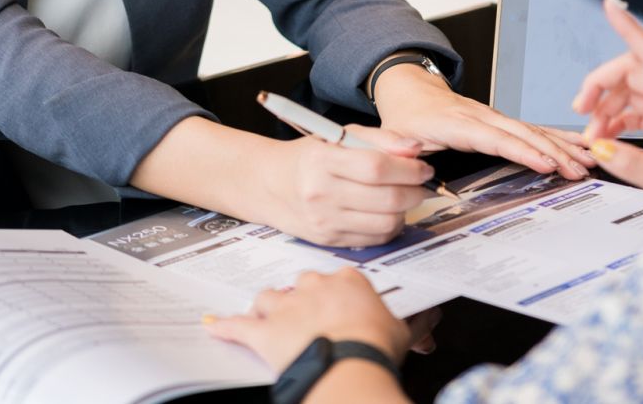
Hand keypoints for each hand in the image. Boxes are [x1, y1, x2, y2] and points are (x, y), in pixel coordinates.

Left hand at [207, 268, 410, 372]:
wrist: (350, 364)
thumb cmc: (375, 347)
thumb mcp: (403, 331)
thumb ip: (411, 323)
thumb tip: (429, 324)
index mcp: (348, 281)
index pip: (337, 277)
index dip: (333, 292)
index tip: (335, 300)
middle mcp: (314, 287)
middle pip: (300, 283)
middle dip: (299, 298)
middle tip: (305, 314)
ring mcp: (287, 307)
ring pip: (268, 298)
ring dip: (266, 308)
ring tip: (265, 315)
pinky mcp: (264, 331)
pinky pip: (238, 326)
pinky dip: (224, 326)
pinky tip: (214, 325)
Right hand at [256, 128, 432, 247]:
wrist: (273, 184)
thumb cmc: (311, 156)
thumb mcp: (340, 135)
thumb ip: (381, 138)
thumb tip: (416, 148)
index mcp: (323, 160)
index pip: (377, 167)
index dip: (409, 169)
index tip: (424, 167)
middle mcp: (321, 193)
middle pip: (386, 198)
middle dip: (415, 191)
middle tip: (421, 183)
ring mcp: (324, 221)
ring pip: (385, 222)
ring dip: (406, 211)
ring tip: (405, 197)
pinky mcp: (328, 240)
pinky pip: (374, 239)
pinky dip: (390, 226)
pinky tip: (388, 212)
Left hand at [372, 63, 594, 179]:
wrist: (412, 90)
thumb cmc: (407, 116)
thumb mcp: (394, 132)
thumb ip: (399, 146)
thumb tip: (407, 155)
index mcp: (458, 124)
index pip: (496, 139)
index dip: (522, 151)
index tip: (546, 164)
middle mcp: (482, 117)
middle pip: (524, 134)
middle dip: (554, 151)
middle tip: (579, 169)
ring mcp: (495, 117)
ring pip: (534, 130)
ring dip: (563, 144)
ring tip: (590, 158)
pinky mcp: (502, 121)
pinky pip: (533, 128)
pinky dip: (558, 137)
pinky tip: (578, 145)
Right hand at [571, 0, 642, 202]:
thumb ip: (636, 168)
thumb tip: (602, 148)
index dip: (630, 27)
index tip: (610, 5)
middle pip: (635, 71)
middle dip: (602, 85)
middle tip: (580, 111)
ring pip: (637, 90)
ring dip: (609, 106)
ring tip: (594, 135)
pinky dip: (622, 117)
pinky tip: (611, 136)